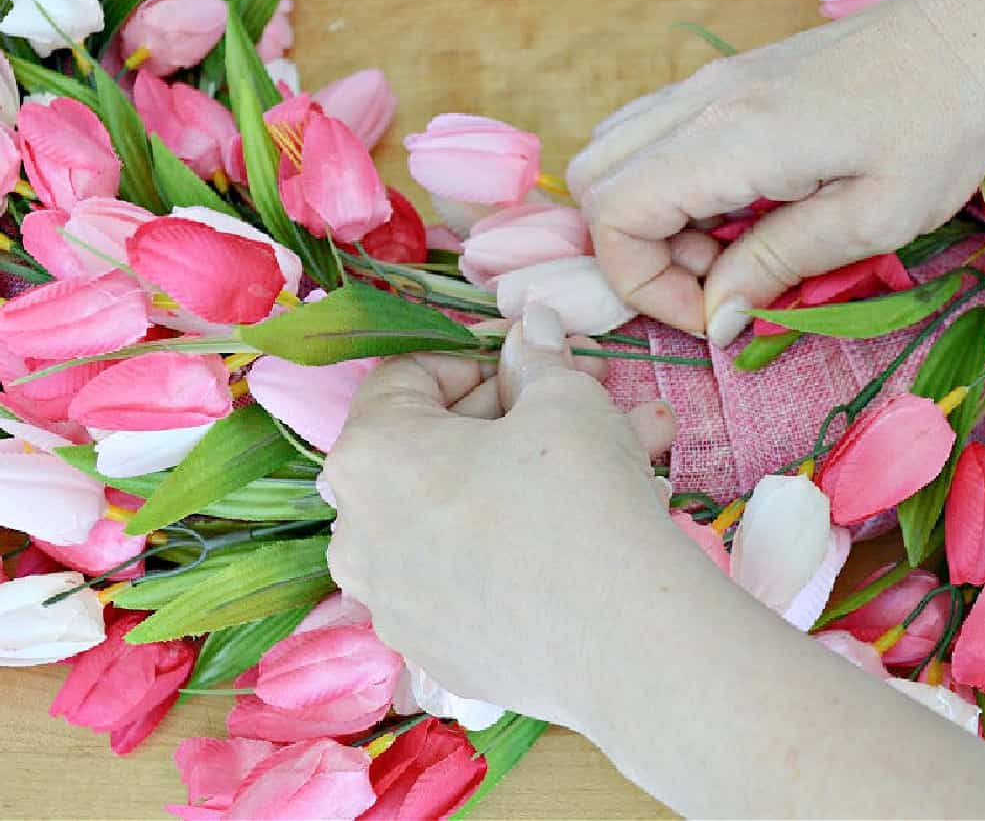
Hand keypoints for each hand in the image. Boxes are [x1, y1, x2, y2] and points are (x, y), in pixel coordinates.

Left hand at [323, 306, 705, 729]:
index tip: (533, 359)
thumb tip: (531, 331)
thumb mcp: (565, 401)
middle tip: (589, 396)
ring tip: (625, 454)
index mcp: (367, 459)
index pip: (407, 378)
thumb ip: (538, 358)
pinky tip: (590, 529)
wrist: (625, 640)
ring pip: (462, 515)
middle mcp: (358, 535)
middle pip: (436, 449)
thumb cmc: (578, 497)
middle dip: (520, 416)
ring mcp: (395, 605)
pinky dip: (519, 545)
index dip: (478, 356)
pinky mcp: (438, 653)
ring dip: (534, 478)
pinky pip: (472, 577)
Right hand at [566, 0, 984, 344]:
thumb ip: (776, 267)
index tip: (711, 314)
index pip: (614, 214)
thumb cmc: (943, 127)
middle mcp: (701, 102)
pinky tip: (732, 207)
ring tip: (725, 248)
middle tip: (715, 282)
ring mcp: (709, 83)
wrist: (981, 34)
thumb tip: (715, 318)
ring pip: (613, 155)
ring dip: (648, 218)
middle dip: (634, 254)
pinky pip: (651, 135)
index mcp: (733, 137)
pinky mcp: (728, 79)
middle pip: (594, 184)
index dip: (642, 284)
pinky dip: (665, 186)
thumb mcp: (871, 219)